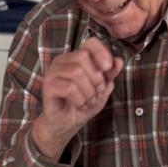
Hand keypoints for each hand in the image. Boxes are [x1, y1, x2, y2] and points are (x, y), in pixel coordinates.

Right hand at [31, 38, 123, 159]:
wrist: (68, 124)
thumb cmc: (83, 103)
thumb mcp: (102, 88)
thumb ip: (110, 74)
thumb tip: (119, 61)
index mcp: (76, 57)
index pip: (90, 43)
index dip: (102, 53)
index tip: (108, 68)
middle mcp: (63, 61)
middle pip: (83, 56)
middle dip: (96, 78)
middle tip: (97, 92)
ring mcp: (53, 72)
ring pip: (76, 72)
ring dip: (88, 91)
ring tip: (88, 101)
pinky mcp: (48, 86)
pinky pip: (69, 88)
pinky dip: (80, 99)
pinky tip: (80, 105)